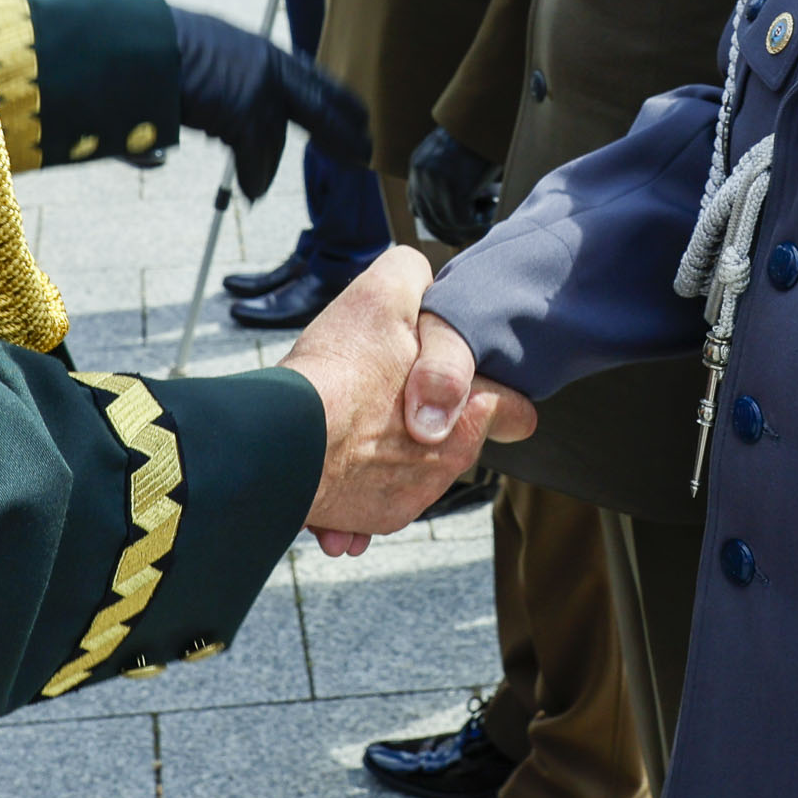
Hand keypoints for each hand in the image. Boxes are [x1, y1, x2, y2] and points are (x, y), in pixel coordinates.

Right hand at [170, 4, 369, 198]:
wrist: (145, 45)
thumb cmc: (163, 46)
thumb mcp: (210, 49)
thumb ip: (230, 73)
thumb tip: (223, 104)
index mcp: (263, 50)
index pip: (313, 77)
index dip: (338, 99)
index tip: (359, 114)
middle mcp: (269, 68)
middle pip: (319, 107)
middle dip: (343, 133)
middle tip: (364, 153)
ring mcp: (259, 91)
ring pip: (276, 139)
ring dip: (268, 165)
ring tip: (260, 186)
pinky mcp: (245, 115)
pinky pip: (255, 158)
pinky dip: (252, 178)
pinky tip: (251, 194)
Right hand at [283, 249, 535, 554]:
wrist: (284, 441)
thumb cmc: (341, 370)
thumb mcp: (384, 292)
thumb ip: (413, 277)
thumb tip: (420, 281)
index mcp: (469, 412)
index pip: (513, 409)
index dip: (496, 390)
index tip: (476, 386)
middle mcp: (446, 464)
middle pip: (453, 436)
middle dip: (427, 417)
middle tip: (387, 390)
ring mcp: (407, 496)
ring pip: (405, 469)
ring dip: (382, 452)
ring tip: (347, 422)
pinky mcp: (366, 520)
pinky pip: (365, 502)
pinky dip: (350, 486)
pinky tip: (328, 461)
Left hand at [407, 127, 501, 246]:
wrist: (485, 116)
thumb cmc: (476, 130)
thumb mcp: (453, 151)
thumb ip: (448, 174)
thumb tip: (461, 201)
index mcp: (418, 165)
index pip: (416, 204)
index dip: (432, 219)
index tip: (449, 227)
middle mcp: (421, 176)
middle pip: (429, 218)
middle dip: (447, 232)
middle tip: (466, 235)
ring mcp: (436, 185)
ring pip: (448, 223)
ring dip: (467, 227)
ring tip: (487, 218)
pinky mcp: (454, 191)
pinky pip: (464, 221)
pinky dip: (478, 223)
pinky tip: (492, 213)